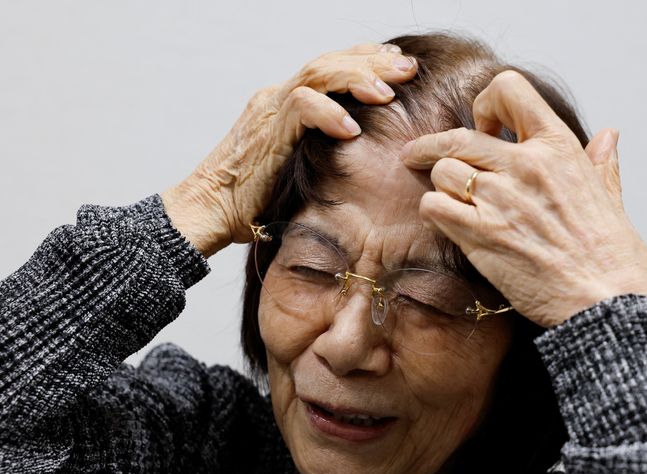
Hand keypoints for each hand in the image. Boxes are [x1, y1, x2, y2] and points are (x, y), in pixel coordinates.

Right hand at [162, 43, 417, 256]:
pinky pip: (300, 107)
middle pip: (330, 63)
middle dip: (373, 62)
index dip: (365, 61)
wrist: (208, 211)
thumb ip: (326, 155)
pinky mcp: (265, 130)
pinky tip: (352, 128)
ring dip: (357, 79)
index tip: (398, 64)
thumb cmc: (254, 201)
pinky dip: (329, 114)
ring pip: (317, 74)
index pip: (330, 69)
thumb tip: (368, 164)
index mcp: (286, 105)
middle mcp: (277, 99)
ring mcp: (269, 110)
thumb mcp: (300, 170)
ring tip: (388, 93)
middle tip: (409, 67)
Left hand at [400, 70, 646, 327]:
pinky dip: (434, 212)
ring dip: (441, 185)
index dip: (487, 103)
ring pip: (442, 170)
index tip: (485, 126)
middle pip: (458, 136)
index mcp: (559, 147)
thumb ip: (602, 162)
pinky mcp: (479, 234)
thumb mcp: (611, 197)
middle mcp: (525, 165)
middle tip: (418, 154)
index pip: (510, 89)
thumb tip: (608, 135)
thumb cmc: (610, 254)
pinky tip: (447, 222)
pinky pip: (434, 206)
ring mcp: (499, 198)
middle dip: (432, 145)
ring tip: (451, 200)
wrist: (605, 299)